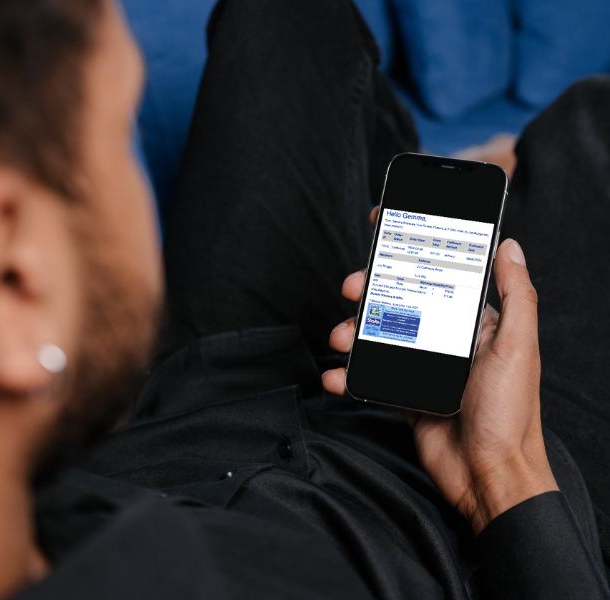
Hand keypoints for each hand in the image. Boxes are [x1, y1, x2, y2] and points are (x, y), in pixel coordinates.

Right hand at [323, 210, 557, 532]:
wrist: (488, 477)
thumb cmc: (509, 413)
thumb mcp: (517, 347)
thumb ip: (515, 296)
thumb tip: (509, 247)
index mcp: (475, 324)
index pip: (439, 277)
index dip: (410, 252)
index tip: (383, 230)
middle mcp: (446, 341)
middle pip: (399, 303)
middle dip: (370, 291)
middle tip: (351, 287)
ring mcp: (422, 368)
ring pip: (378, 338)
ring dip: (352, 333)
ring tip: (339, 337)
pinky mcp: (404, 395)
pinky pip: (370, 378)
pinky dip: (348, 377)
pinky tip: (335, 377)